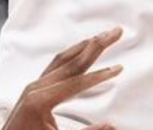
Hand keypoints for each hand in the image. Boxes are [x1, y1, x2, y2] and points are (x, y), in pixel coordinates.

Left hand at [3, 29, 123, 129]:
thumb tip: (112, 125)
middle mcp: (35, 87)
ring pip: (62, 59)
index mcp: (40, 100)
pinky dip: (72, 55)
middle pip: (71, 61)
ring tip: (103, 37)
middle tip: (116, 32)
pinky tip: (81, 51)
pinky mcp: (34, 89)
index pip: (76, 83)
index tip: (120, 68)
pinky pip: (55, 66)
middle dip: (96, 45)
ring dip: (84, 46)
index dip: (100, 76)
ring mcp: (33, 86)